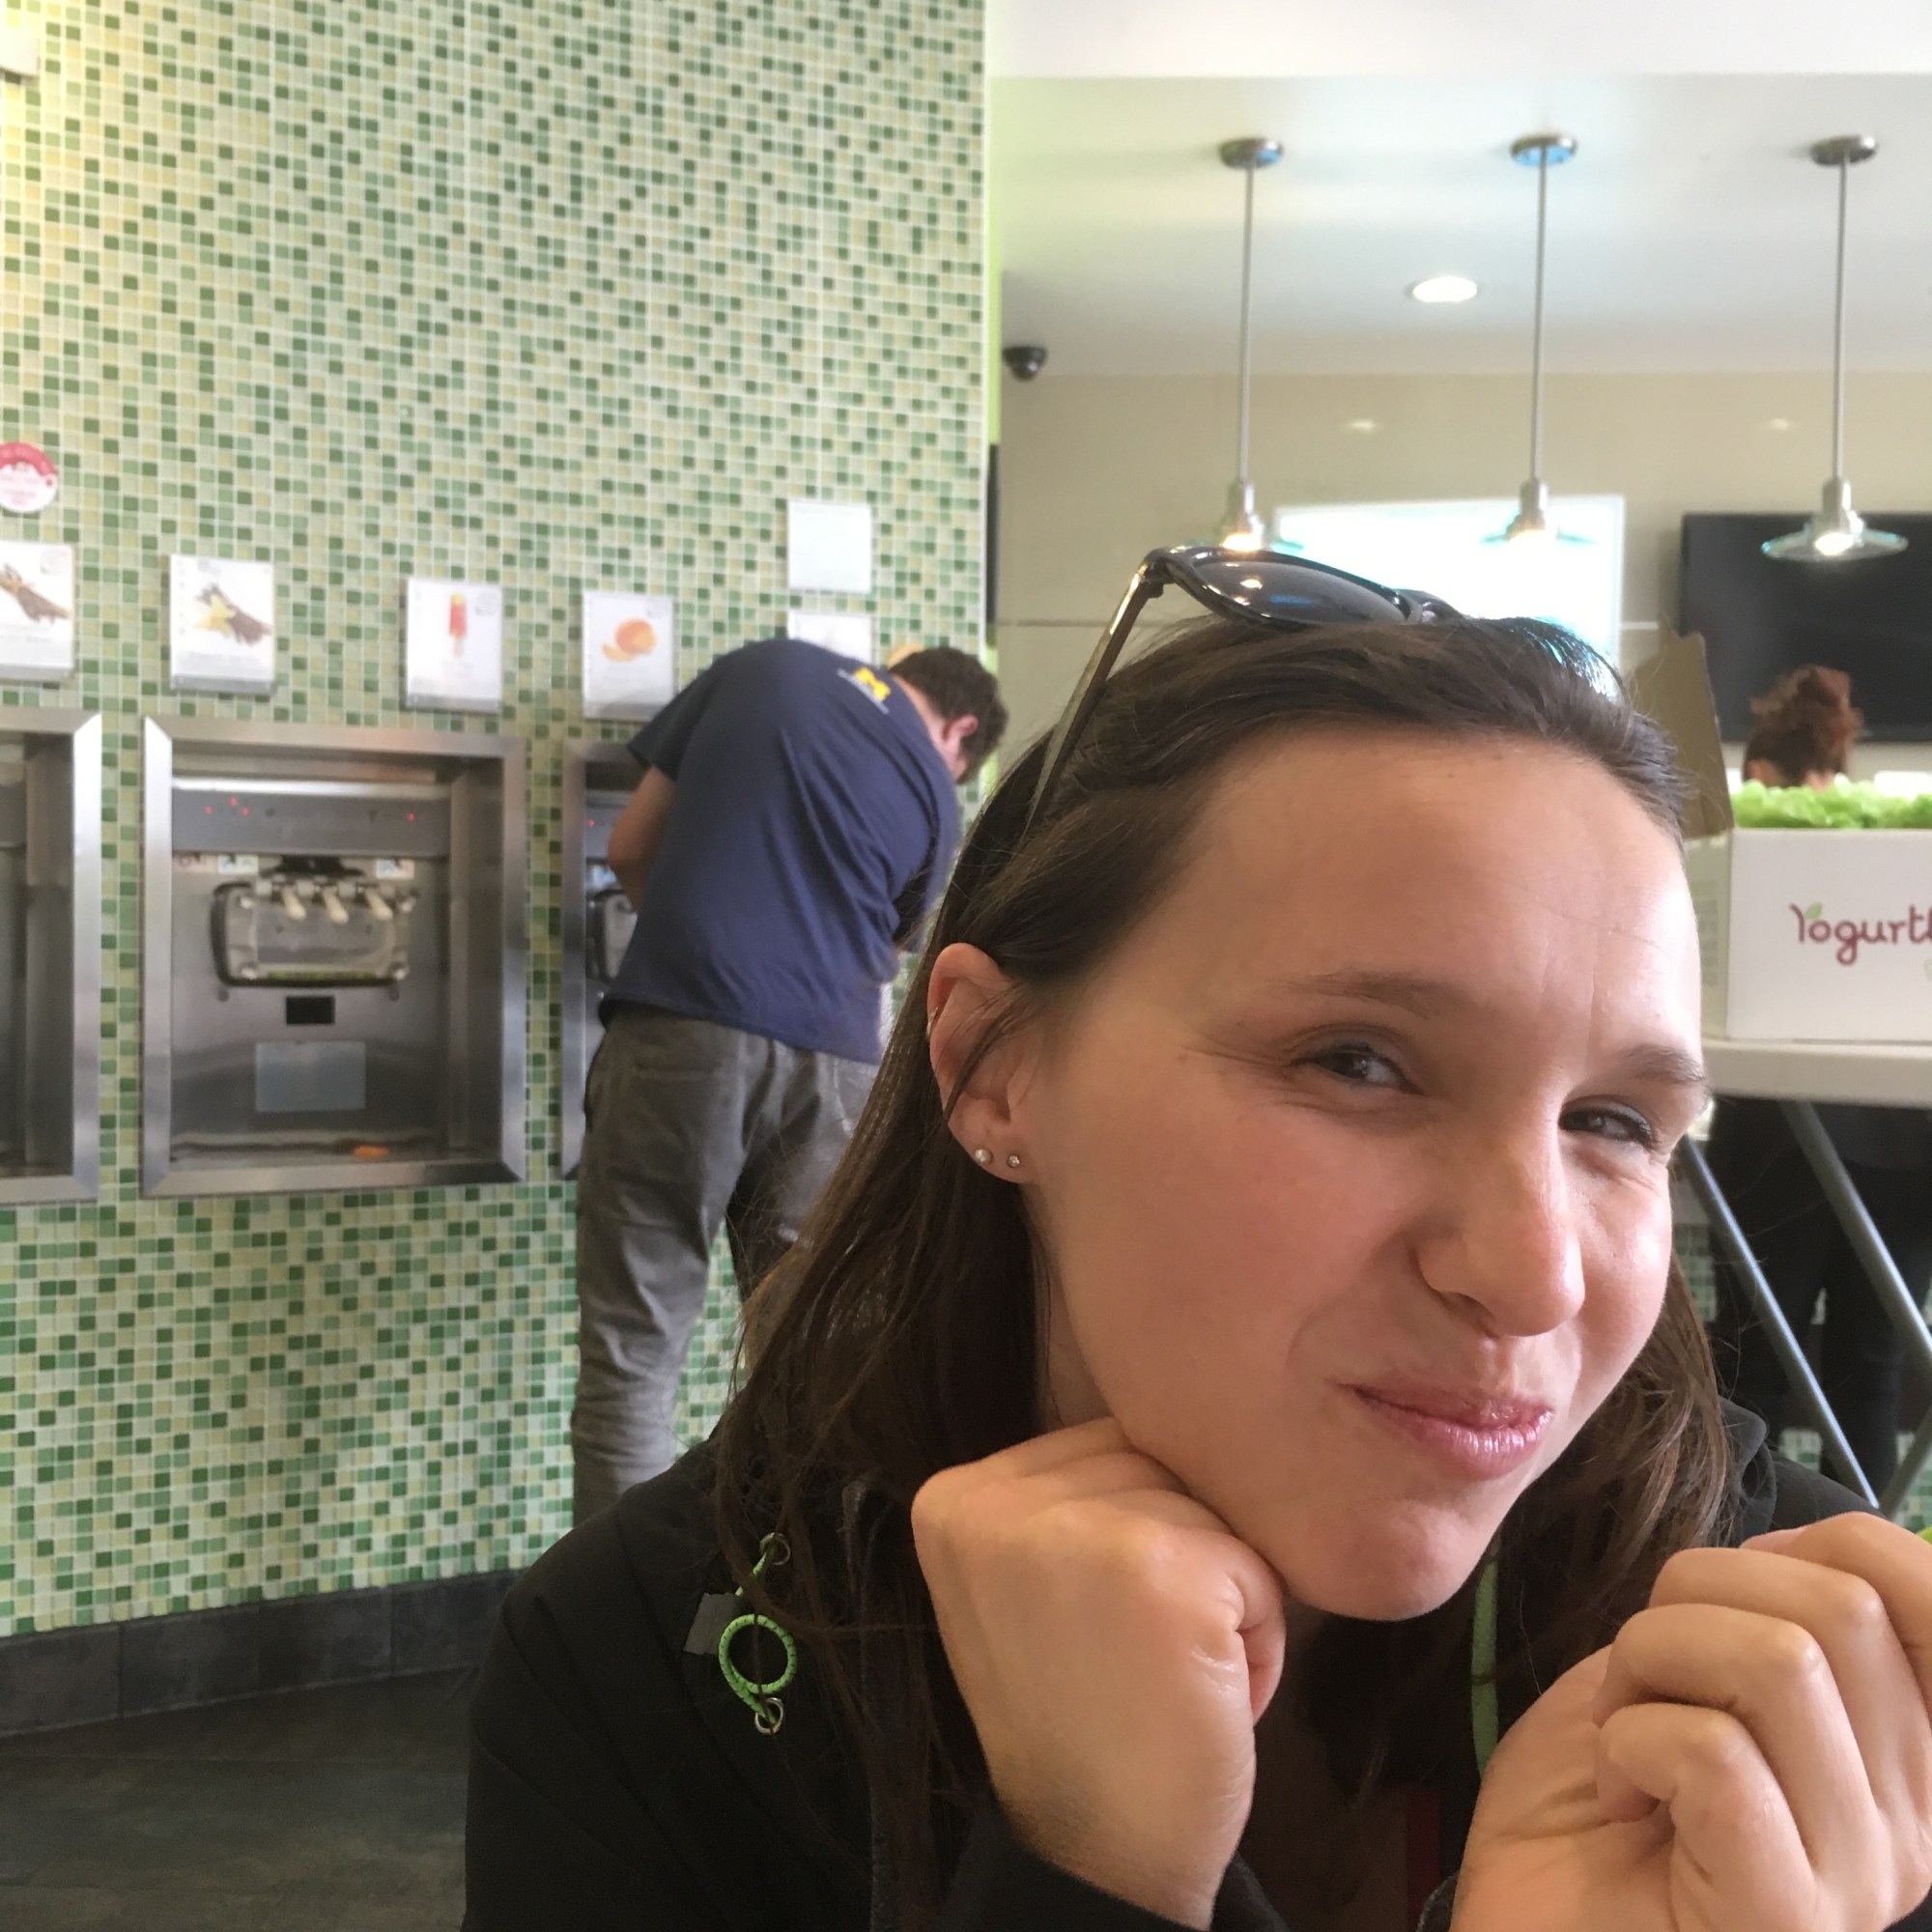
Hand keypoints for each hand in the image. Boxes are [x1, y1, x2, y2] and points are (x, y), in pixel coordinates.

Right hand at [911, 1420, 1286, 1929]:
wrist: (1100, 1859)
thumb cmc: (1085, 1719)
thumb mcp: (1031, 1586)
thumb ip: (1066, 1504)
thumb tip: (1172, 1417)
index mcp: (954, 1497)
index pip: (1102, 1446)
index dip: (1135, 1534)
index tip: (1095, 1629)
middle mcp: (996, 1500)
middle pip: (1156, 1464)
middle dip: (1181, 1557)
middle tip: (1135, 1660)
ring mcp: (1074, 1529)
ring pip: (1210, 1508)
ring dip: (1222, 1594)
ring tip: (1168, 1677)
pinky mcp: (1155, 1565)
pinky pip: (1257, 1563)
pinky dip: (1258, 1635)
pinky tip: (1203, 1694)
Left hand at [1454, 1512, 1931, 1931]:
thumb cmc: (1591, 1808)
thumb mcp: (1679, 1677)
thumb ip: (1754, 1614)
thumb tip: (1800, 1542)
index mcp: (1903, 1748)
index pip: (1929, 1590)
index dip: (1824, 1544)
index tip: (1729, 1594)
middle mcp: (1915, 1817)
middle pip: (1840, 1602)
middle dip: (1694, 1593)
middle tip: (1641, 1674)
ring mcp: (1860, 1875)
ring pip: (1779, 1659)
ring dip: (1649, 1660)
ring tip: (1621, 1732)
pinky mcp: (1783, 1916)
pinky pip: (1715, 1753)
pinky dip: (1631, 1740)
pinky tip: (1620, 1796)